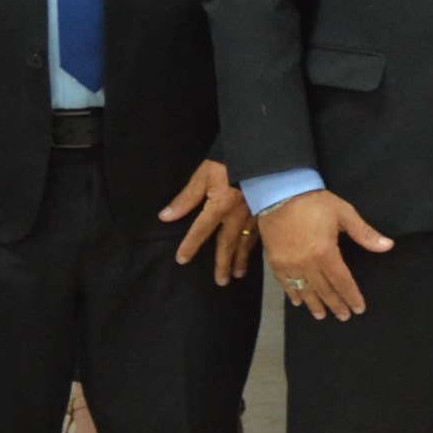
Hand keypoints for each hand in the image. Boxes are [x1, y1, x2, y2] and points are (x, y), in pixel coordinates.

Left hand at [159, 161, 255, 283]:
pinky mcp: (267, 209)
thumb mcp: (204, 174)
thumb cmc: (230, 159)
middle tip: (220, 281)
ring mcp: (255, 214)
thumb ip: (186, 198)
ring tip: (237, 274)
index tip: (182, 260)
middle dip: (223, 264)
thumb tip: (166, 217)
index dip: (190, 245)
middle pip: (227, 244)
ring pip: (247, 242)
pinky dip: (256, 246)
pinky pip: (261, 233)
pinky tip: (254, 252)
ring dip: (241, 259)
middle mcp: (238, 215)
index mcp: (220, 206)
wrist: (263, 150)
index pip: (201, 231)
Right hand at [264, 188, 393, 319]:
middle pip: (324, 290)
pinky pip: (285, 283)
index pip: (342, 282)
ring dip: (314, 304)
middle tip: (344, 317)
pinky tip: (299, 302)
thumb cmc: (315, 203)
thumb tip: (387, 246)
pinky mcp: (275, 261)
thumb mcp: (344, 214)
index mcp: (325, 254)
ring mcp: (289, 264)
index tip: (358, 309)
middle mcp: (306, 264)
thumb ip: (364, 233)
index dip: (351, 296)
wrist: (279, 194)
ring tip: (322, 316)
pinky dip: (293, 293)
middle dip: (335, 304)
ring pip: (304, 290)